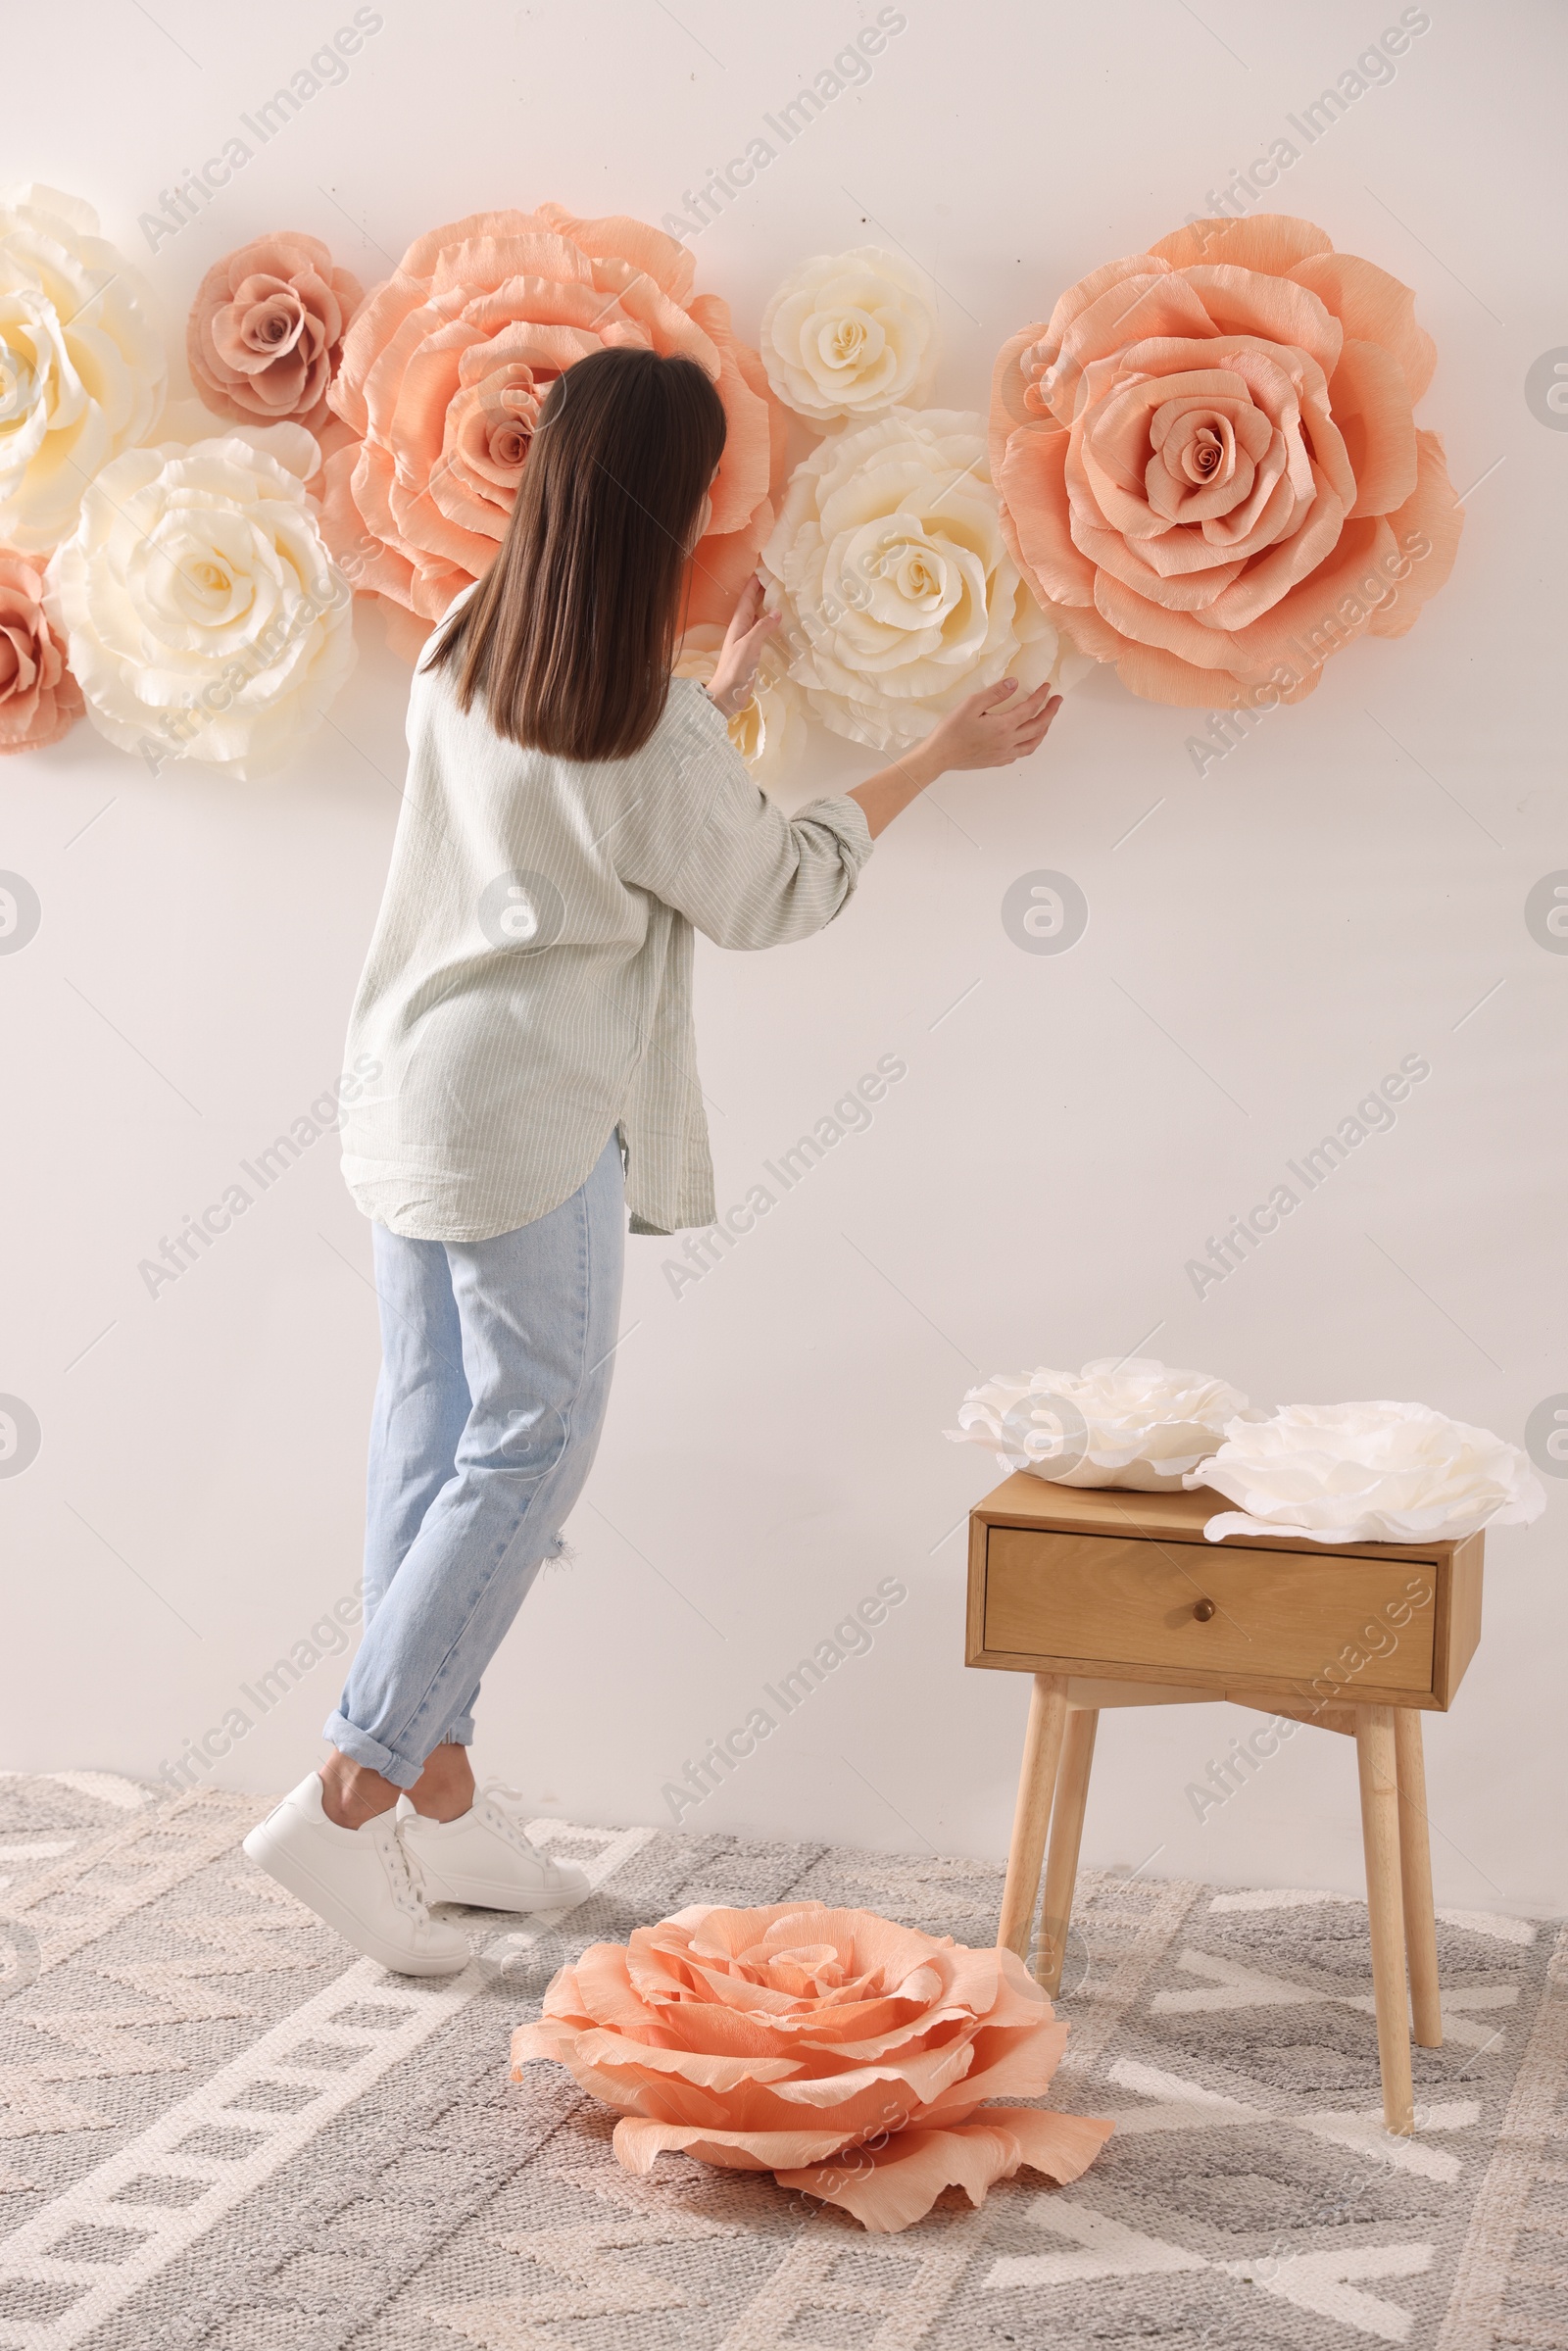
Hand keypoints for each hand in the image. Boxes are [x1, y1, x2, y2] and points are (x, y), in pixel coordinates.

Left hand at [706, 574, 780, 718]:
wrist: (726, 695)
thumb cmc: (735, 669)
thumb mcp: (749, 645)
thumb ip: (762, 627)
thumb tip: (777, 611)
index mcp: (738, 625)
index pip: (746, 599)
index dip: (753, 585)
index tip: (762, 570)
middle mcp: (741, 630)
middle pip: (751, 606)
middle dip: (760, 593)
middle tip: (775, 581)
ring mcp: (745, 642)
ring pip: (756, 619)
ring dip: (765, 608)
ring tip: (779, 599)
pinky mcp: (750, 653)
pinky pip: (761, 632)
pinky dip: (769, 625)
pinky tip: (778, 626)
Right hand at [924, 677, 1062, 770]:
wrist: (939, 756)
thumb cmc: (951, 730)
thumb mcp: (971, 704)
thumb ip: (995, 693)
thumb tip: (1015, 683)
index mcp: (1004, 726)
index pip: (1030, 709)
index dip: (1041, 696)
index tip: (1047, 687)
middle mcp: (1008, 742)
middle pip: (1038, 727)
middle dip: (1051, 713)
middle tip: (1058, 701)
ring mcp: (1004, 754)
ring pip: (1033, 744)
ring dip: (1044, 731)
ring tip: (1047, 720)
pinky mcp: (997, 762)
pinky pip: (1020, 753)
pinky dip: (1029, 744)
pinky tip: (1026, 738)